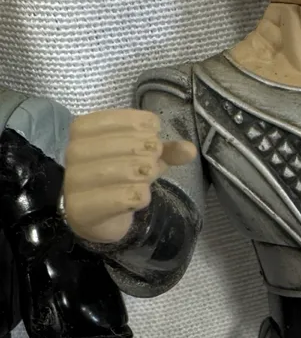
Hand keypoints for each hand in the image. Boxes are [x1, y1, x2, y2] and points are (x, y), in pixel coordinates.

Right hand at [64, 108, 196, 242]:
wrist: (96, 217)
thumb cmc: (119, 178)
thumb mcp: (143, 157)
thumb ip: (166, 150)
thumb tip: (190, 149)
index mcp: (84, 128)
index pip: (124, 119)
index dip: (147, 130)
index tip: (152, 140)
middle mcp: (74, 150)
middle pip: (127, 145)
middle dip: (149, 155)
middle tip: (150, 166)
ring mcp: (74, 180)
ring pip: (122, 171)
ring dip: (144, 177)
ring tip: (144, 181)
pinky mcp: (81, 208)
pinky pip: (119, 199)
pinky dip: (138, 197)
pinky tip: (138, 197)